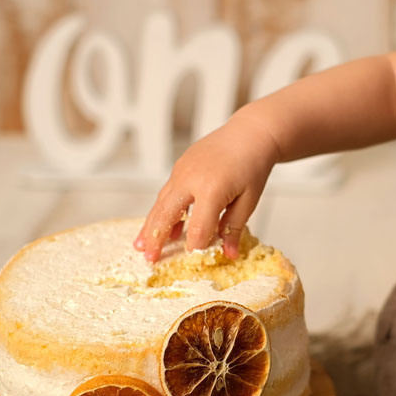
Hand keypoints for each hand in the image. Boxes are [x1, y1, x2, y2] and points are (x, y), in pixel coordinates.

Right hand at [134, 114, 279, 261]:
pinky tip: (162, 227)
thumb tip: (227, 254)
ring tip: (141, 246)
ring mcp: (182, 170)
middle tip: (150, 259)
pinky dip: (162, 210)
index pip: (198, 227)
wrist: (250, 134)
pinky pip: (167, 192)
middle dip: (157, 239)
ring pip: (161, 203)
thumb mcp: (249, 200)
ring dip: (150, 225)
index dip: (194, 247)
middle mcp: (191, 179)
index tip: (191, 261)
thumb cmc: (253, 166)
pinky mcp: (179, 167)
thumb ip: (234, 227)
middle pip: (168, 214)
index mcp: (212, 189)